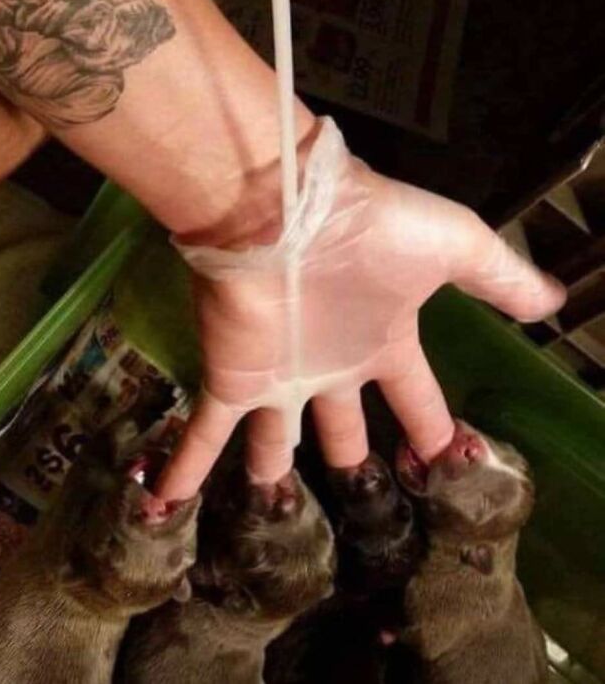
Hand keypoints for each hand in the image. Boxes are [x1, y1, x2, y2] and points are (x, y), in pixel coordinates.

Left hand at [154, 118, 565, 500]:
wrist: (292, 208)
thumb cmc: (375, 232)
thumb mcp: (458, 250)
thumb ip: (500, 280)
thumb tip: (553, 303)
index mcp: (383, 345)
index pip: (416, 402)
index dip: (431, 433)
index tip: (443, 463)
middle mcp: (331, 368)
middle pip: (342, 429)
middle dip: (348, 459)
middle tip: (355, 493)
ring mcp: (279, 378)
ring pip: (273, 442)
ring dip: (267, 473)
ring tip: (266, 508)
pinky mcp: (233, 379)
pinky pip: (205, 435)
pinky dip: (185, 470)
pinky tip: (165, 504)